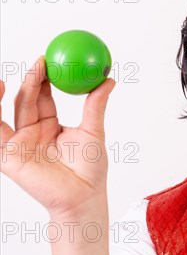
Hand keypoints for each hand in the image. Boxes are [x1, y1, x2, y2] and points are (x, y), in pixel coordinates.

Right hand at [0, 56, 115, 219]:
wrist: (83, 196)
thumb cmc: (90, 169)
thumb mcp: (93, 131)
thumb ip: (96, 105)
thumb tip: (108, 79)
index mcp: (50, 126)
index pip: (43, 96)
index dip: (44, 77)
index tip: (49, 58)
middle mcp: (32, 133)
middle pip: (27, 100)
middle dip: (32, 79)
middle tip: (40, 61)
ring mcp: (19, 144)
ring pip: (10, 112)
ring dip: (8, 93)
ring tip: (12, 75)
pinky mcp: (9, 156)